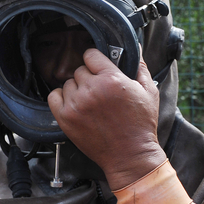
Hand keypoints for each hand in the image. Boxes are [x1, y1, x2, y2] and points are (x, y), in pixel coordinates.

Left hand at [47, 48, 166, 189]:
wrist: (130, 155)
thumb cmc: (141, 126)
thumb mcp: (149, 92)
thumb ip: (140, 66)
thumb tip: (136, 48)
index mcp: (112, 79)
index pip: (91, 55)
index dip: (96, 61)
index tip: (98, 67)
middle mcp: (91, 90)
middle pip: (79, 70)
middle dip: (89, 78)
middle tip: (99, 90)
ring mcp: (76, 104)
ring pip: (68, 83)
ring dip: (77, 90)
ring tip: (90, 101)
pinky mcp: (66, 118)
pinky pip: (53, 97)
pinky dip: (61, 98)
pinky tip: (74, 104)